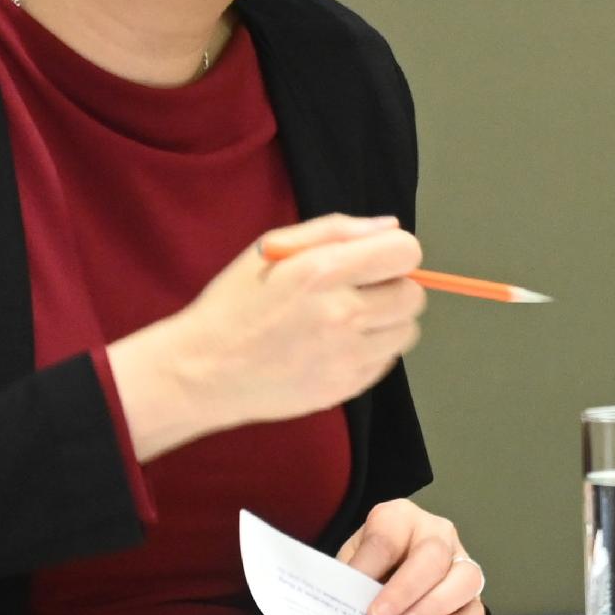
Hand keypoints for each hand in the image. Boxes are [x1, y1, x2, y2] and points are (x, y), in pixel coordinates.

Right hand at [108, 215, 425, 461]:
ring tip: (346, 321)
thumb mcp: (271, 249)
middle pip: (413, 295)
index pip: (405, 253)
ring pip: (406, 331)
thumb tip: (388, 226)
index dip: (393, 252)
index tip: (372, 261)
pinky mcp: (344, 388)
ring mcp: (345, 357)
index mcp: (322, 272)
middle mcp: (341, 314)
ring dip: (386, 322)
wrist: (201, 372)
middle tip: (356, 292)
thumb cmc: (233, 304)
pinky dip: (371, 351)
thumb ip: (336, 230)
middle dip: (391, 288)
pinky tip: (336, 346)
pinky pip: (386, 362)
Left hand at [340, 499, 487, 614]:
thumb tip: (350, 604)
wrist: (386, 573)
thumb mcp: (350, 563)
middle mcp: (436, 533)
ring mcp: (460, 561)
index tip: (355, 600)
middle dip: (404, 590)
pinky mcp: (471, 594)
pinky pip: (476, 608)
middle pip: (432, 555)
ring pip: (465, 577)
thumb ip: (350, 580)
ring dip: (433, 606)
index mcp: (399, 518)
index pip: (387, 539)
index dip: (370, 571)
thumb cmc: (368, 567)